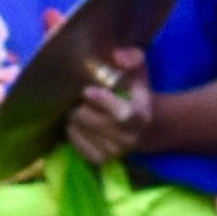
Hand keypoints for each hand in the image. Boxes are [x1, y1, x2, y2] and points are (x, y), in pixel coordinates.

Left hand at [60, 48, 157, 167]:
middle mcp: (128, 138)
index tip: (88, 91)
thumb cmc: (135, 94)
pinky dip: (72, 130)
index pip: (122, 115)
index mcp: (140, 116)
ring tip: (80, 107)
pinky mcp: (99, 160)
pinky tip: (79, 122)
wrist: (144, 128)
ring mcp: (114, 152)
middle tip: (79, 96)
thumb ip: (132, 59)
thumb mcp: (138, 74)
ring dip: (75, 116)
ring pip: (79, 129)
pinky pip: (75, 142)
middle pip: (91, 120)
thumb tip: (119, 55)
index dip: (103, 102)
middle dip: (80, 105)